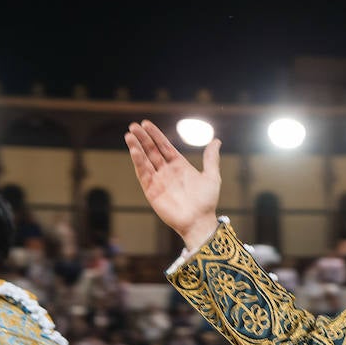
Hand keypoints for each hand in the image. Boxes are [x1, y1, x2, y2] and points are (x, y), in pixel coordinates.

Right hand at [125, 119, 221, 249]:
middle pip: (152, 151)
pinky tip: (134, 150)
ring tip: (129, 135)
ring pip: (145, 160)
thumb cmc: (207, 201)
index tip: (146, 123)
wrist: (199, 221)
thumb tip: (216, 140)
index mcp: (180, 166)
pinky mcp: (151, 191)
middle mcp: (167, 172)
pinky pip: (143, 173)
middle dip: (143, 138)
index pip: (164, 146)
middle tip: (133, 125)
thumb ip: (211, 158)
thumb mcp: (211, 176)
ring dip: (137, 147)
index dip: (156, 135)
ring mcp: (158, 180)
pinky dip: (138, 162)